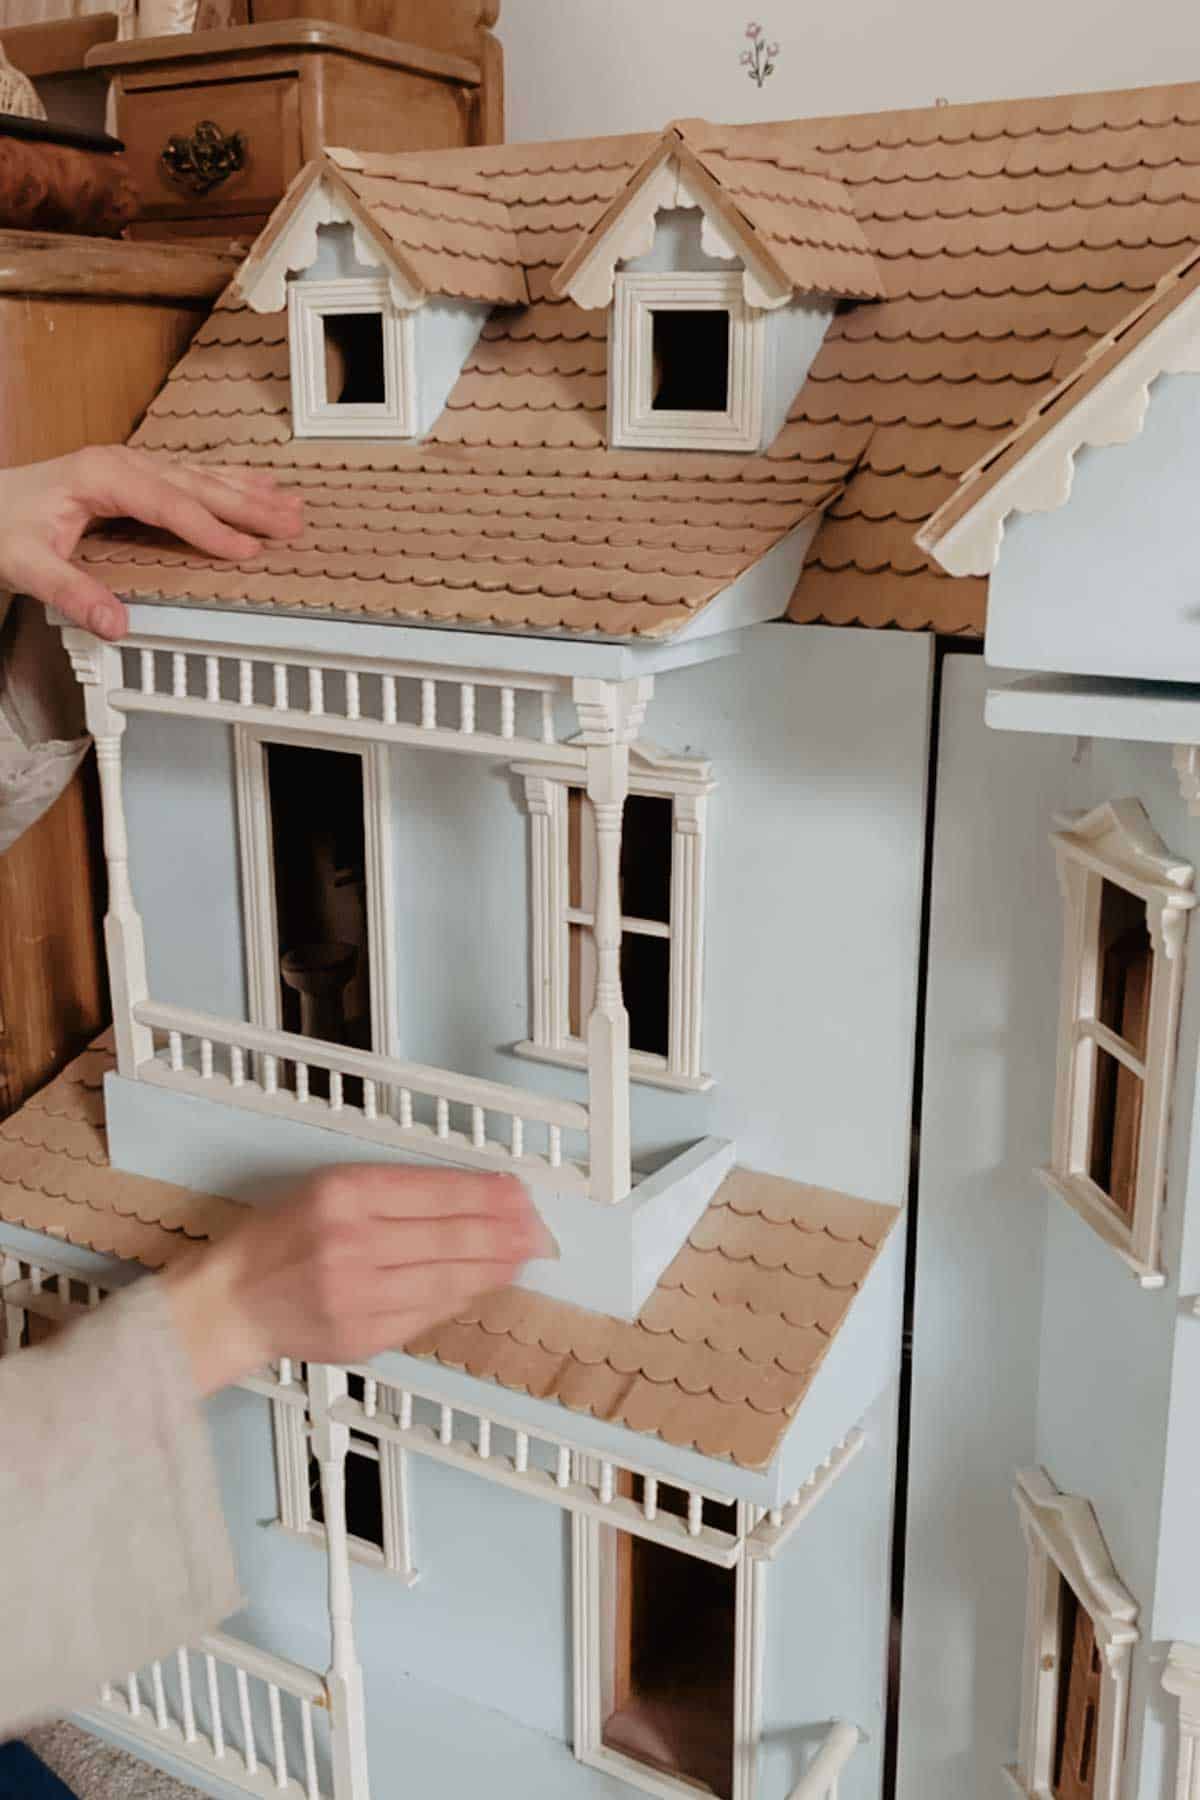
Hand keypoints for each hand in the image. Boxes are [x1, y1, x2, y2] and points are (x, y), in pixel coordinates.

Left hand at [0, 446, 303, 642]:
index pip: (168, 504)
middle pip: (196, 484)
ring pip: (200, 476)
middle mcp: (121, 464)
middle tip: (291, 523)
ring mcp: (129, 467)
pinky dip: (227, 485)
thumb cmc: (0, 525)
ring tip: (290, 504)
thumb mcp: (26, 564)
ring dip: (247, 491)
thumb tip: (114, 623)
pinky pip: (190, 478)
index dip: (209, 528)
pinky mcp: (133, 477)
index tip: (245, 549)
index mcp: (100, 476)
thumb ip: (71, 593)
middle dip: (248, 504)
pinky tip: (252, 486)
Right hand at [163, 1164, 556, 1395]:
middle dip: (505, 1232)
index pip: (437, 1191)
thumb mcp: (328, 1189)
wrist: (231, 1302)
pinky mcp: (363, 1336)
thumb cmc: (278, 1240)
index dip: (487, 1194)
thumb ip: (396, 1192)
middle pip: (451, 1236)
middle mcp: (352, 1243)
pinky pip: (428, 1314)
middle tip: (539, 1228)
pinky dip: (461, 1298)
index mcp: (343, 1194)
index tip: (519, 1192)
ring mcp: (358, 1295)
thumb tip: (474, 1195)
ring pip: (448, 1278)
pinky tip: (483, 1285)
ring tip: (524, 1255)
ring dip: (495, 1267)